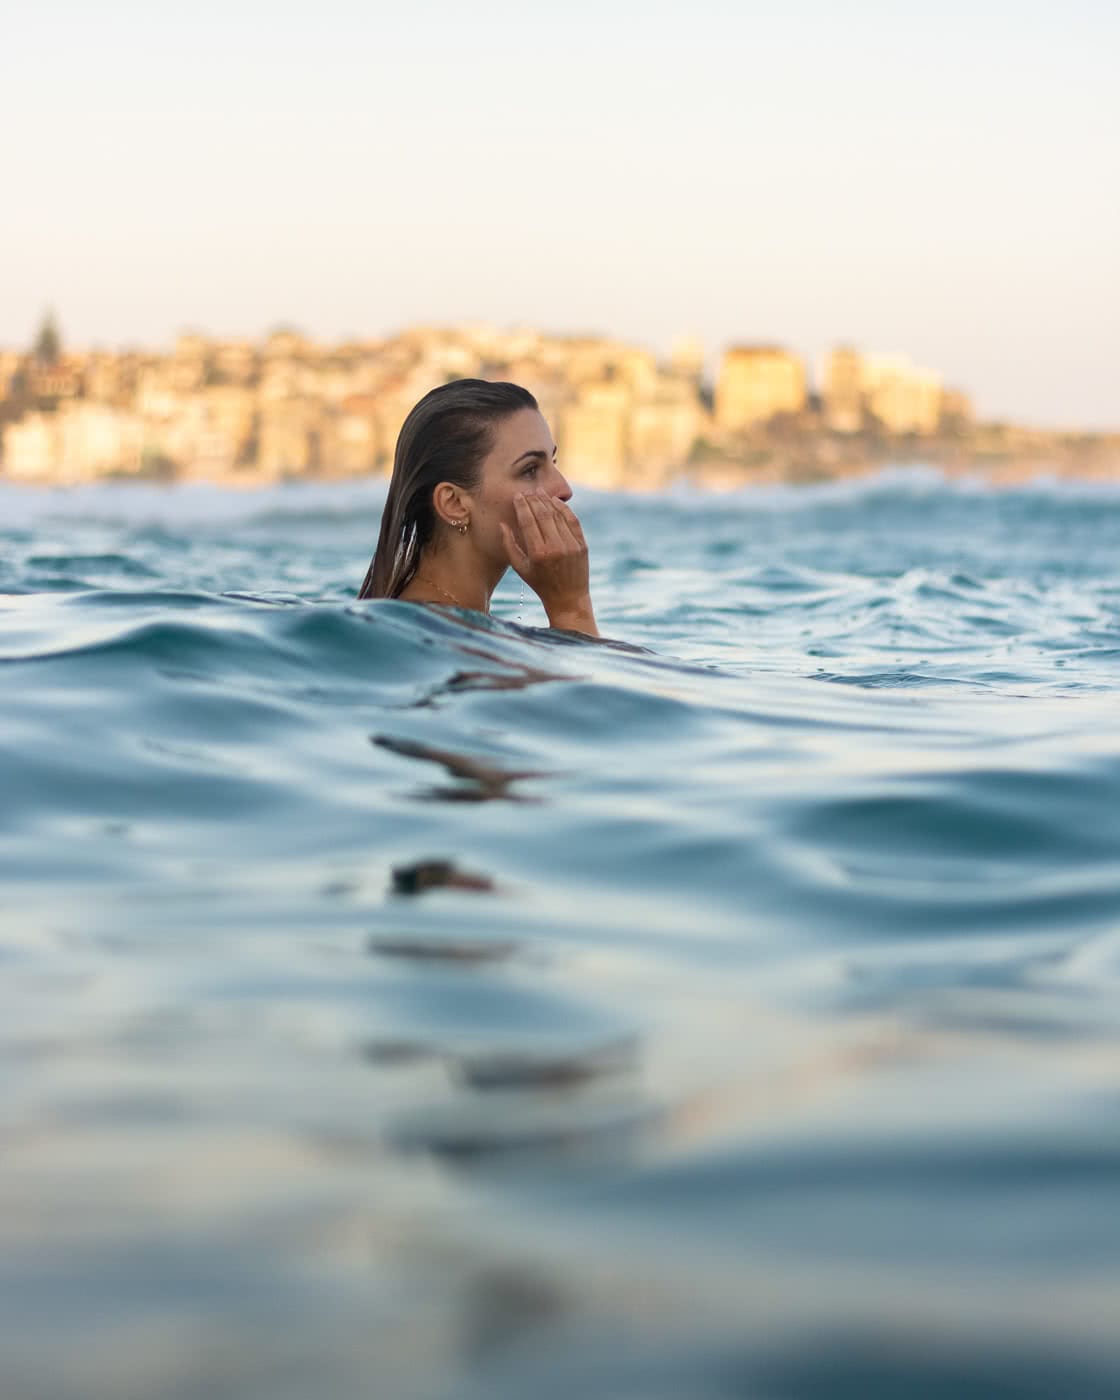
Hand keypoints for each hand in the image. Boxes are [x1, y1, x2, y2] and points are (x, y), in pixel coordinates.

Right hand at [500, 493, 598, 635]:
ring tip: (539, 492)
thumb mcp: (520, 568)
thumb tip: (502, 524)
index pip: (528, 521)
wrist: (568, 598)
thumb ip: (509, 546)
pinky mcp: (582, 545)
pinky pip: (572, 521)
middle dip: (534, 500)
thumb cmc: (540, 584)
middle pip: (543, 514)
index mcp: (538, 553)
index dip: (522, 506)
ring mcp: (571, 545)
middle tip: (527, 491)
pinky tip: (555, 501)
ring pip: (558, 515)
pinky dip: (564, 509)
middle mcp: (556, 547)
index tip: (517, 496)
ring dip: (547, 501)